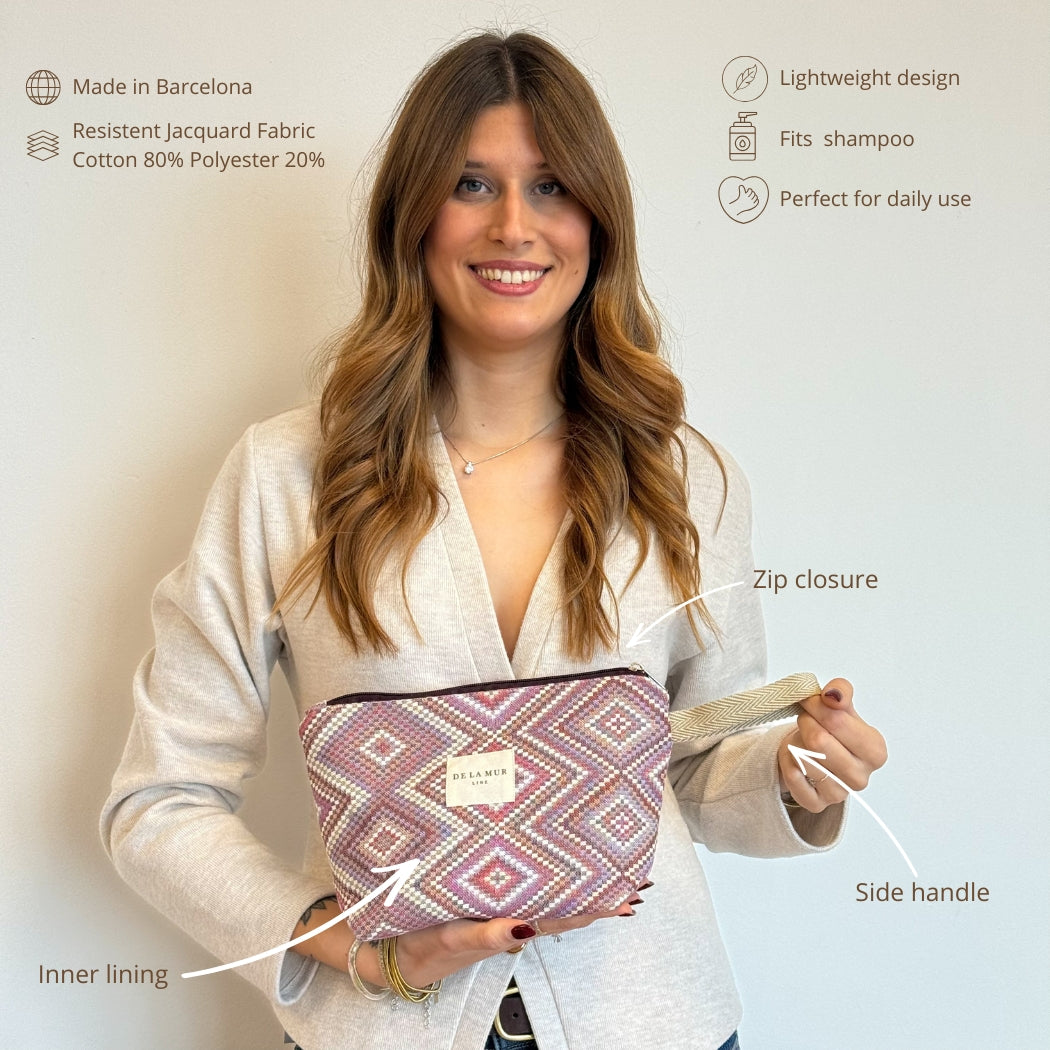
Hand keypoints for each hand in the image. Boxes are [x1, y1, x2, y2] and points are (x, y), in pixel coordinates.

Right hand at [291, 888, 645, 986]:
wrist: (390, 950)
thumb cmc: (423, 943)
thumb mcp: (453, 936)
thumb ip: (487, 934)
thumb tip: (526, 928)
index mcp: (511, 925)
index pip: (563, 916)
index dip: (595, 907)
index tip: (627, 897)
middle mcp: (511, 913)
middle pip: (561, 901)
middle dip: (593, 887)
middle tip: (629, 870)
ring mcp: (498, 904)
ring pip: (543, 889)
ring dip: (570, 876)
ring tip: (601, 857)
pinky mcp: (482, 895)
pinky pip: (518, 880)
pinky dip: (538, 869)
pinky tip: (546, 853)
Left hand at [777, 678, 885, 812]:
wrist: (819, 754)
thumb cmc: (834, 730)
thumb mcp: (842, 706)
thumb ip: (841, 692)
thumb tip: (833, 693)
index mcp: (875, 751)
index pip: (837, 721)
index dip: (816, 705)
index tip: (809, 700)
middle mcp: (861, 777)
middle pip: (818, 741)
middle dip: (806, 723)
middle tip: (805, 718)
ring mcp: (839, 794)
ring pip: (802, 757)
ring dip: (794, 742)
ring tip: (802, 739)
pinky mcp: (815, 804)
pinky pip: (792, 776)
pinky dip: (786, 760)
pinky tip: (794, 756)